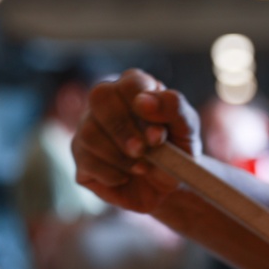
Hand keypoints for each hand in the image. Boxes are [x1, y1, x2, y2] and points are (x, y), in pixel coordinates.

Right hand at [71, 69, 200, 213]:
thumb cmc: (178, 150)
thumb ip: (174, 107)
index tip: (158, 133)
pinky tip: (127, 177)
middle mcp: (107, 102)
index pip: (129, 82)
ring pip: (89, 132)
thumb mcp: (187, 128)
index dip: (142, 106)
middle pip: (99, 97)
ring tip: (142, 167)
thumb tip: (144, 101)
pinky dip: (112, 173)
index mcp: (136, 87)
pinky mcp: (81, 156)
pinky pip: (86, 160)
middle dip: (123, 129)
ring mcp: (88, 128)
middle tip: (143, 150)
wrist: (168, 186)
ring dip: (120, 155)